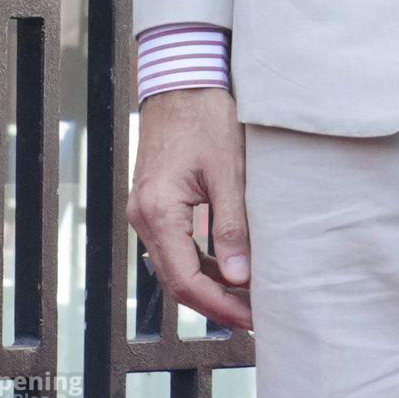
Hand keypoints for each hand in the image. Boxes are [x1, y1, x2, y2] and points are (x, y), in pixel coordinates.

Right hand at [127, 87, 252, 331]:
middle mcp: (144, 217)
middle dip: (216, 303)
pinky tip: (229, 269)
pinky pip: (175, 245)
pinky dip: (201, 262)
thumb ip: (232, 224)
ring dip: (209, 285)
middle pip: (178, 279)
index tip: (251, 318)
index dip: (220, 306)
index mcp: (158, 212)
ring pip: (175, 264)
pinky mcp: (156, 202)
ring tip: (247, 300)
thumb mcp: (227, 170)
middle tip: (255, 317)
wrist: (182, 79)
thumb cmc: (206, 117)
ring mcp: (146, 211)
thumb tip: (241, 278)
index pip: (187, 280)